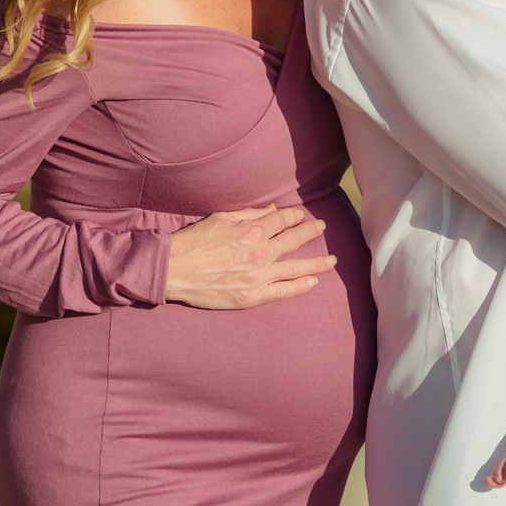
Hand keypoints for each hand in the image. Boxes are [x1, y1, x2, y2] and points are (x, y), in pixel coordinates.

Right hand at [164, 204, 332, 308]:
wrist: (173, 270)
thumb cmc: (194, 241)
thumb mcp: (221, 218)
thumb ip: (250, 214)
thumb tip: (272, 209)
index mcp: (253, 231)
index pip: (283, 220)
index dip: (294, 216)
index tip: (300, 216)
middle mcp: (260, 253)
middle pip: (295, 240)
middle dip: (311, 232)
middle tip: (321, 228)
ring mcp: (259, 276)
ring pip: (297, 267)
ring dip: (318, 263)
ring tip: (332, 261)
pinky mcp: (252, 296)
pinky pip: (284, 291)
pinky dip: (301, 286)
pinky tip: (312, 282)